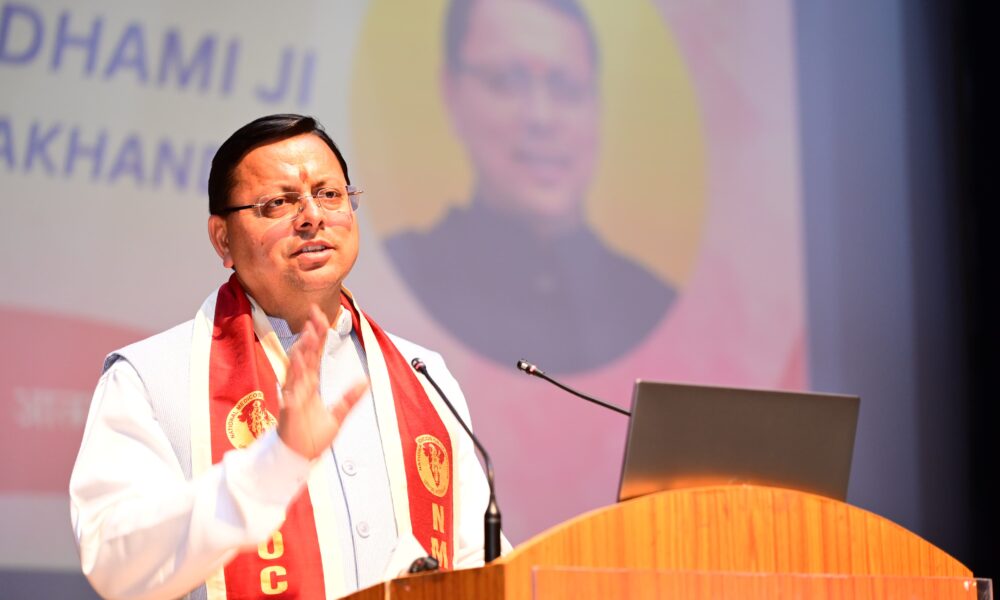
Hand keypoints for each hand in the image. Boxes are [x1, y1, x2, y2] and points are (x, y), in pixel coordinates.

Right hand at [277, 304, 367, 458]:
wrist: (298, 458)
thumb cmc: (310, 437)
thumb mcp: (337, 415)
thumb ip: (350, 397)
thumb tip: (366, 381)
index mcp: (310, 385)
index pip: (315, 355)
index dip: (318, 336)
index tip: (320, 317)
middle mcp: (301, 387)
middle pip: (305, 355)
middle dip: (309, 334)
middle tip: (314, 314)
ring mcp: (294, 396)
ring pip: (297, 368)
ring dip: (302, 350)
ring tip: (308, 332)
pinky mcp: (290, 409)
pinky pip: (292, 390)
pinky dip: (295, 375)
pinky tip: (299, 361)